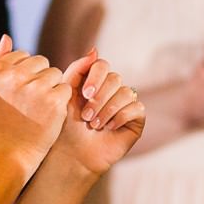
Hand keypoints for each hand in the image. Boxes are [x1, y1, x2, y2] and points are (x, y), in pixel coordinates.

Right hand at [0, 35, 70, 171]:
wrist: (10, 151)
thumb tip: (7, 37)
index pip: (23, 54)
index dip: (25, 72)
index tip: (19, 91)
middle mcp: (15, 77)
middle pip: (41, 61)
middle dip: (40, 77)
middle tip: (31, 99)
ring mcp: (35, 88)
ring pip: (55, 74)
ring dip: (52, 87)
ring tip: (40, 106)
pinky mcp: (54, 101)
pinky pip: (65, 88)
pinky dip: (61, 100)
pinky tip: (49, 113)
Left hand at [52, 49, 145, 174]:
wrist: (72, 154)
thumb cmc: (66, 126)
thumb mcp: (66, 94)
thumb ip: (77, 69)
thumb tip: (95, 49)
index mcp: (96, 81)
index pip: (102, 65)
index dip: (96, 77)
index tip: (84, 93)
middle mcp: (113, 90)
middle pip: (115, 78)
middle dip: (99, 98)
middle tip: (86, 116)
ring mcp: (126, 103)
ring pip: (127, 92)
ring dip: (108, 110)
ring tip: (94, 125)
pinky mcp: (136, 119)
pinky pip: (136, 108)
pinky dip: (120, 117)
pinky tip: (110, 128)